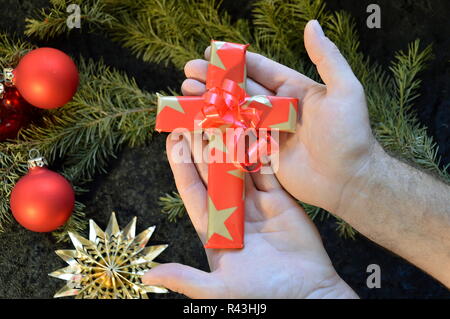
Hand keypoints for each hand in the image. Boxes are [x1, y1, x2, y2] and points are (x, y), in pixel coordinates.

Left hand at [143, 133, 356, 297]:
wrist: (308, 295)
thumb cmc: (261, 295)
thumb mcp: (219, 289)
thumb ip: (186, 278)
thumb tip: (149, 274)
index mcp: (214, 229)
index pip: (192, 189)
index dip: (182, 164)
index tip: (174, 138)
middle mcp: (232, 211)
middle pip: (213, 171)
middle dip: (204, 144)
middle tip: (196, 116)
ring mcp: (256, 203)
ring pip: (239, 165)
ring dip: (230, 141)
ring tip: (221, 115)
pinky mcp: (280, 199)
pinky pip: (266, 170)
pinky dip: (259, 150)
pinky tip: (252, 130)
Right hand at [178, 19, 376, 214]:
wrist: (348, 179)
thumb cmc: (350, 134)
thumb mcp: (345, 90)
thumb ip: (327, 58)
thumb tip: (311, 25)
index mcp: (295, 90)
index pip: (261, 70)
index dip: (236, 61)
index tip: (211, 52)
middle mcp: (279, 108)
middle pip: (241, 90)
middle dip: (215, 80)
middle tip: (189, 72)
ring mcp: (269, 131)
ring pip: (235, 112)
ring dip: (212, 102)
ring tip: (186, 93)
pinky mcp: (263, 153)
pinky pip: (237, 138)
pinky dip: (218, 130)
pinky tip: (199, 122)